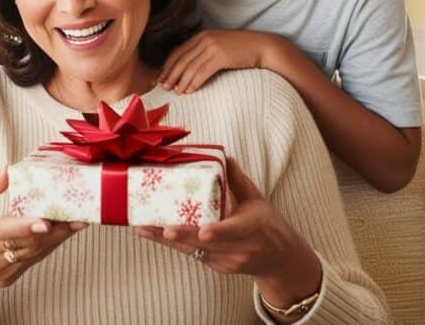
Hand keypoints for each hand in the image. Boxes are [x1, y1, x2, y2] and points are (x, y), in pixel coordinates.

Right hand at [0, 170, 87, 322]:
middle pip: (25, 242)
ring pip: (34, 252)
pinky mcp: (12, 276)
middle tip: (75, 216)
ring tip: (78, 222)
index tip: (44, 222)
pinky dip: (53, 244)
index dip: (23, 227)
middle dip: (53, 230)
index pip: (1, 231)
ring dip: (58, 237)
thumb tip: (8, 170)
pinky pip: (36, 259)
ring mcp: (0, 268)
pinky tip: (66, 232)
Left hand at [136, 158, 320, 305]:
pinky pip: (194, 254)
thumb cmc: (268, 224)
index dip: (218, 232)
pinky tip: (155, 234)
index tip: (203, 231)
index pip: (235, 231)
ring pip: (195, 251)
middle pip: (207, 244)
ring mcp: (229, 261)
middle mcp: (241, 248)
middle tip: (158, 228)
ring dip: (168, 241)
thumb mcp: (258, 199)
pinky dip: (175, 244)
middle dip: (181, 237)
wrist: (280, 259)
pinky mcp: (218, 268)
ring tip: (145, 229)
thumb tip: (224, 156)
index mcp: (254, 227)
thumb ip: (238, 180)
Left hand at [159, 30, 273, 93]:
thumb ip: (203, 52)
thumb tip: (188, 69)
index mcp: (201, 35)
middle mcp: (204, 39)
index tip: (160, 77)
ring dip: (181, 81)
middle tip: (163, 87)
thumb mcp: (218, 46)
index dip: (167, 66)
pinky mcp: (221, 56)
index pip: (178, 51)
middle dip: (170, 75)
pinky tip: (189, 91)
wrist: (261, 46)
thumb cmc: (240, 50)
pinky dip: (193, 83)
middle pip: (181, 59)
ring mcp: (212, 47)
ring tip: (176, 92)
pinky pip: (202, 72)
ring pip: (190, 67)